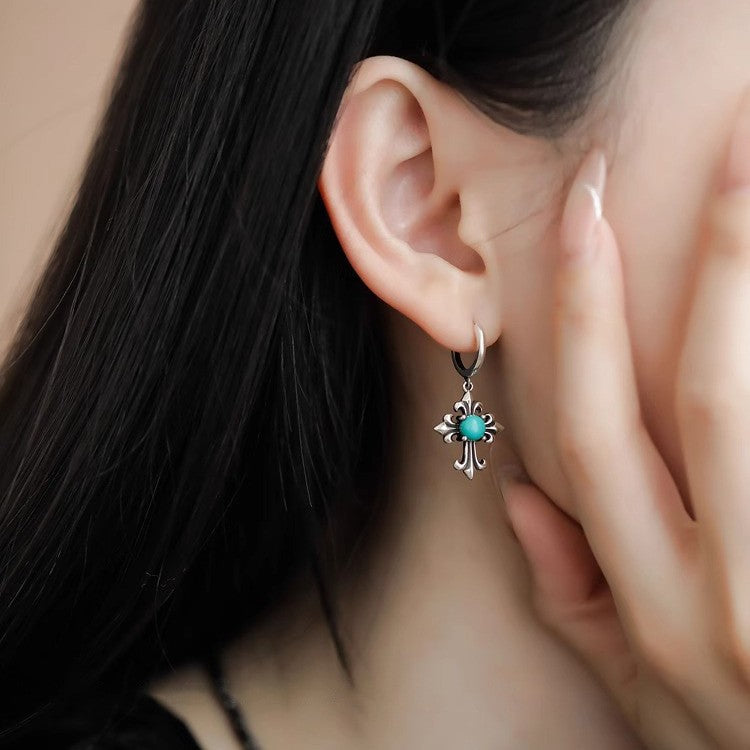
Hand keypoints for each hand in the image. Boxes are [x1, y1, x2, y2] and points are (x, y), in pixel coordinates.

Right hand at [495, 90, 749, 749]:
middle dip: (714, 262)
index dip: (578, 314)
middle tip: (734, 144)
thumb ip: (579, 601)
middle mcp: (724, 595)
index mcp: (655, 609)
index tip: (583, 211)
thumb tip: (524, 496)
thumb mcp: (645, 699)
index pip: (590, 430)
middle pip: (704, 393)